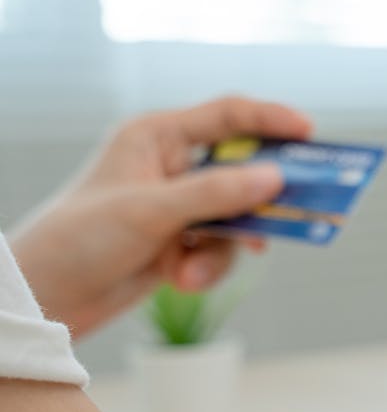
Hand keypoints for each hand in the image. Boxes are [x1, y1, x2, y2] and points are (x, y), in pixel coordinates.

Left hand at [9, 96, 311, 336]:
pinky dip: (208, 267)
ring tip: (189, 274)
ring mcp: (179, 205)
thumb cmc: (83, 237)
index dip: (271, 121)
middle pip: (241, 171)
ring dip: (220, 251)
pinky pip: (221, 249)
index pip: (227, 117)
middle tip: (301, 209)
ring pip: (236, 220)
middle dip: (260, 200)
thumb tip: (275, 179)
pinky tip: (182, 281)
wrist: (49, 294)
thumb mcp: (151, 211)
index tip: (310, 134)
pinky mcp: (182, 241)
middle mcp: (171, 166)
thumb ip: (216, 194)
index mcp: (157, 137)